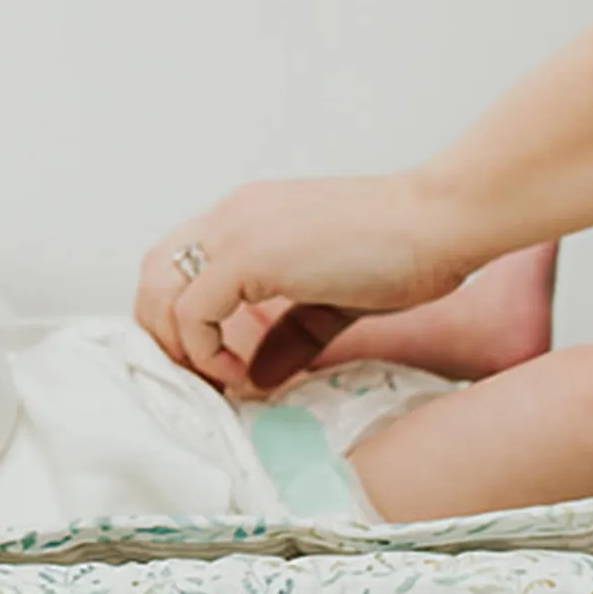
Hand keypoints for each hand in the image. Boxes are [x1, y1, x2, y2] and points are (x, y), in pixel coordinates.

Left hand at [137, 171, 470, 390]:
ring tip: (218, 377)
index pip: (175, 263)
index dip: (178, 317)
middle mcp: (232, 216)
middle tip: (203, 377)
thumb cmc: (403, 250)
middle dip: (164, 334)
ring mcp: (237, 230)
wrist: (442, 221)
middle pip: (151, 275)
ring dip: (178, 344)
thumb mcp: (332, 300)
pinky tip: (242, 371)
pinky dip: (205, 351)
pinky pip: (192, 311)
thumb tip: (258, 376)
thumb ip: (290, 334)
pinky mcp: (251, 254)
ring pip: (157, 290)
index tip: (211, 362)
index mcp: (247, 217)